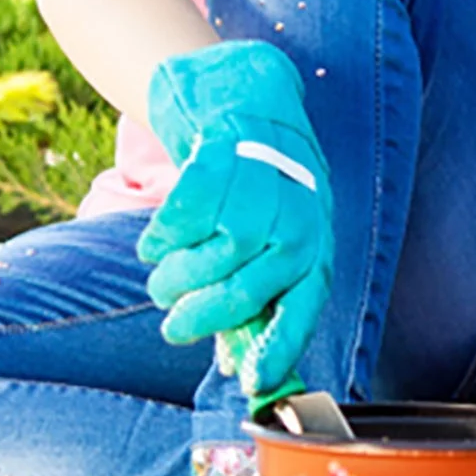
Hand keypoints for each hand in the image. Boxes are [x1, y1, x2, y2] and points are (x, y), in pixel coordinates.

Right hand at [137, 40, 332, 394]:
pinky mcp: (228, 151)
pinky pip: (186, 213)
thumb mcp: (275, 234)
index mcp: (316, 239)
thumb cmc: (260, 183)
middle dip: (201, 315)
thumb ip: (256, 294)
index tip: (249, 382)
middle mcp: (301, 213)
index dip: (280, 345)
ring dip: (176, 276)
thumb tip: (234, 366)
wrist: (250, 93)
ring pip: (216, 254)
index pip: (307, 301)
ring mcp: (267, 181)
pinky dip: (163, 234)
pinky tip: (158, 237)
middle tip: (173, 324)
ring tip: (163, 276)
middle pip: (249, 286)